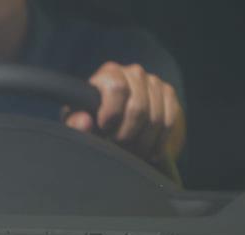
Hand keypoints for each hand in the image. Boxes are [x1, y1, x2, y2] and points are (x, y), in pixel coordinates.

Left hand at [62, 61, 185, 166]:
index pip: (117, 87)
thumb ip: (75, 123)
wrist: (115, 115)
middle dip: (127, 133)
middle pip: (138, 108)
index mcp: (109, 73)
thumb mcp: (78, 120)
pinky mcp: (168, 94)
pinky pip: (169, 121)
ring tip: (131, 151)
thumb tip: (84, 122)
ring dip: (142, 141)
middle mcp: (134, 72)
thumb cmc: (92, 117)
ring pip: (155, 118)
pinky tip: (149, 151)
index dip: (112, 112)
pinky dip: (158, 141)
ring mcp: (154, 82)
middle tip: (117, 145)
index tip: (105, 127)